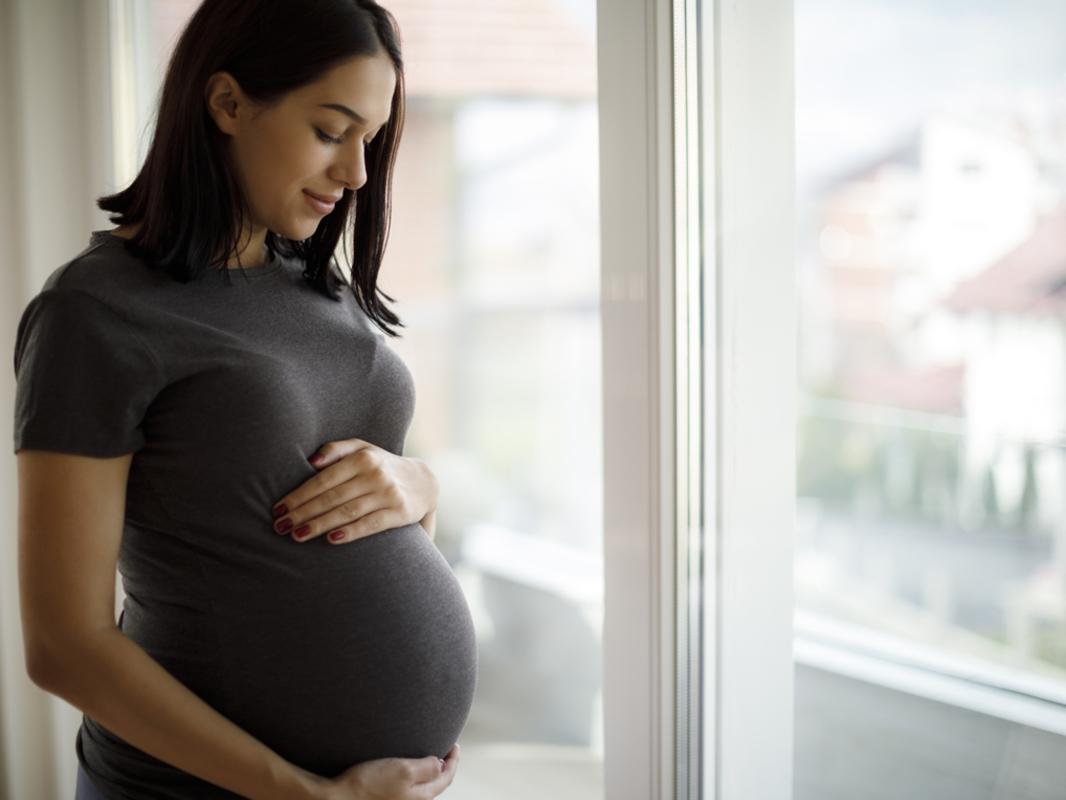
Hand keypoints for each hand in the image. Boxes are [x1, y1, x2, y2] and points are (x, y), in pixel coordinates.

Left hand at [271, 438, 438, 545]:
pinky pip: (370, 524)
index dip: (298, 495)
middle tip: (280, 527)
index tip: (278, 510)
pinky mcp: (400, 513)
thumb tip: (311, 462)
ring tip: (296, 536)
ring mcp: (388, 493)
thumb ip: (336, 450)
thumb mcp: (363, 449)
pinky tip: (331, 540)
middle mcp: (375, 474)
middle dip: (302, 513)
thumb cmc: (382, 466)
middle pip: (331, 497)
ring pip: (347, 512)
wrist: (424, 482)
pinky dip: (350, 532)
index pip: (323, 479)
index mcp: (362, 457)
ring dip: (319, 525)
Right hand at [317, 744, 460, 799]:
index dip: (454, 760)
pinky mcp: (386, 798)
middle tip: (445, 748)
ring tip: (428, 754)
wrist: (339, 797)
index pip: (446, 777)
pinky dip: (414, 774)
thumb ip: (427, 768)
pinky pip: (408, 786)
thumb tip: (441, 764)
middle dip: (444, 765)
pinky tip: (405, 765)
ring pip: (422, 785)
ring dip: (428, 770)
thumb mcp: (403, 770)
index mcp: (421, 796)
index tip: (455, 744)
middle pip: (436, 783)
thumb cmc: (369, 784)